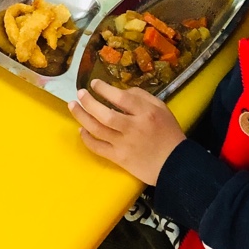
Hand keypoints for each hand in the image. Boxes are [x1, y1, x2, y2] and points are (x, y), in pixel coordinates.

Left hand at [68, 80, 186, 184]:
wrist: (175, 164)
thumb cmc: (168, 133)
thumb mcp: (161, 108)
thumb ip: (142, 97)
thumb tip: (120, 91)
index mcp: (146, 113)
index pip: (121, 98)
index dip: (104, 89)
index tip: (94, 84)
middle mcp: (133, 128)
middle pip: (104, 114)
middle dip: (88, 102)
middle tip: (79, 93)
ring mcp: (124, 144)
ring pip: (97, 130)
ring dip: (82, 117)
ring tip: (73, 106)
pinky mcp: (119, 158)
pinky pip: (98, 147)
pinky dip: (87, 138)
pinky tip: (81, 129)